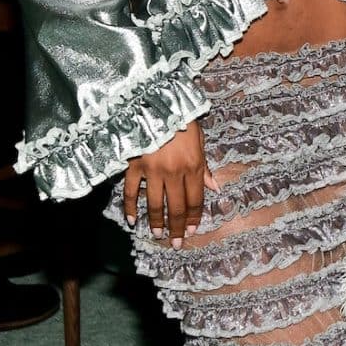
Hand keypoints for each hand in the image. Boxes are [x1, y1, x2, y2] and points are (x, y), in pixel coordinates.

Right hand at [122, 121, 206, 245]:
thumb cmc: (181, 118)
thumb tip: (215, 187)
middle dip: (177, 228)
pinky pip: (130, 192)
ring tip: (158, 235)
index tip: (192, 231)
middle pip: (177, 207)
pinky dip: (130, 208)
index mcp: (193, 166)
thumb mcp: (199, 139)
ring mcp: (152, 170)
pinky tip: (132, 220)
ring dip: (157, 222)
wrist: (154, 102)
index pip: (195, 199)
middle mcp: (174, 172)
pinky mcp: (133, 166)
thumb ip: (205, 166)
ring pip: (154, 204)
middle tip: (176, 243)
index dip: (194, 218)